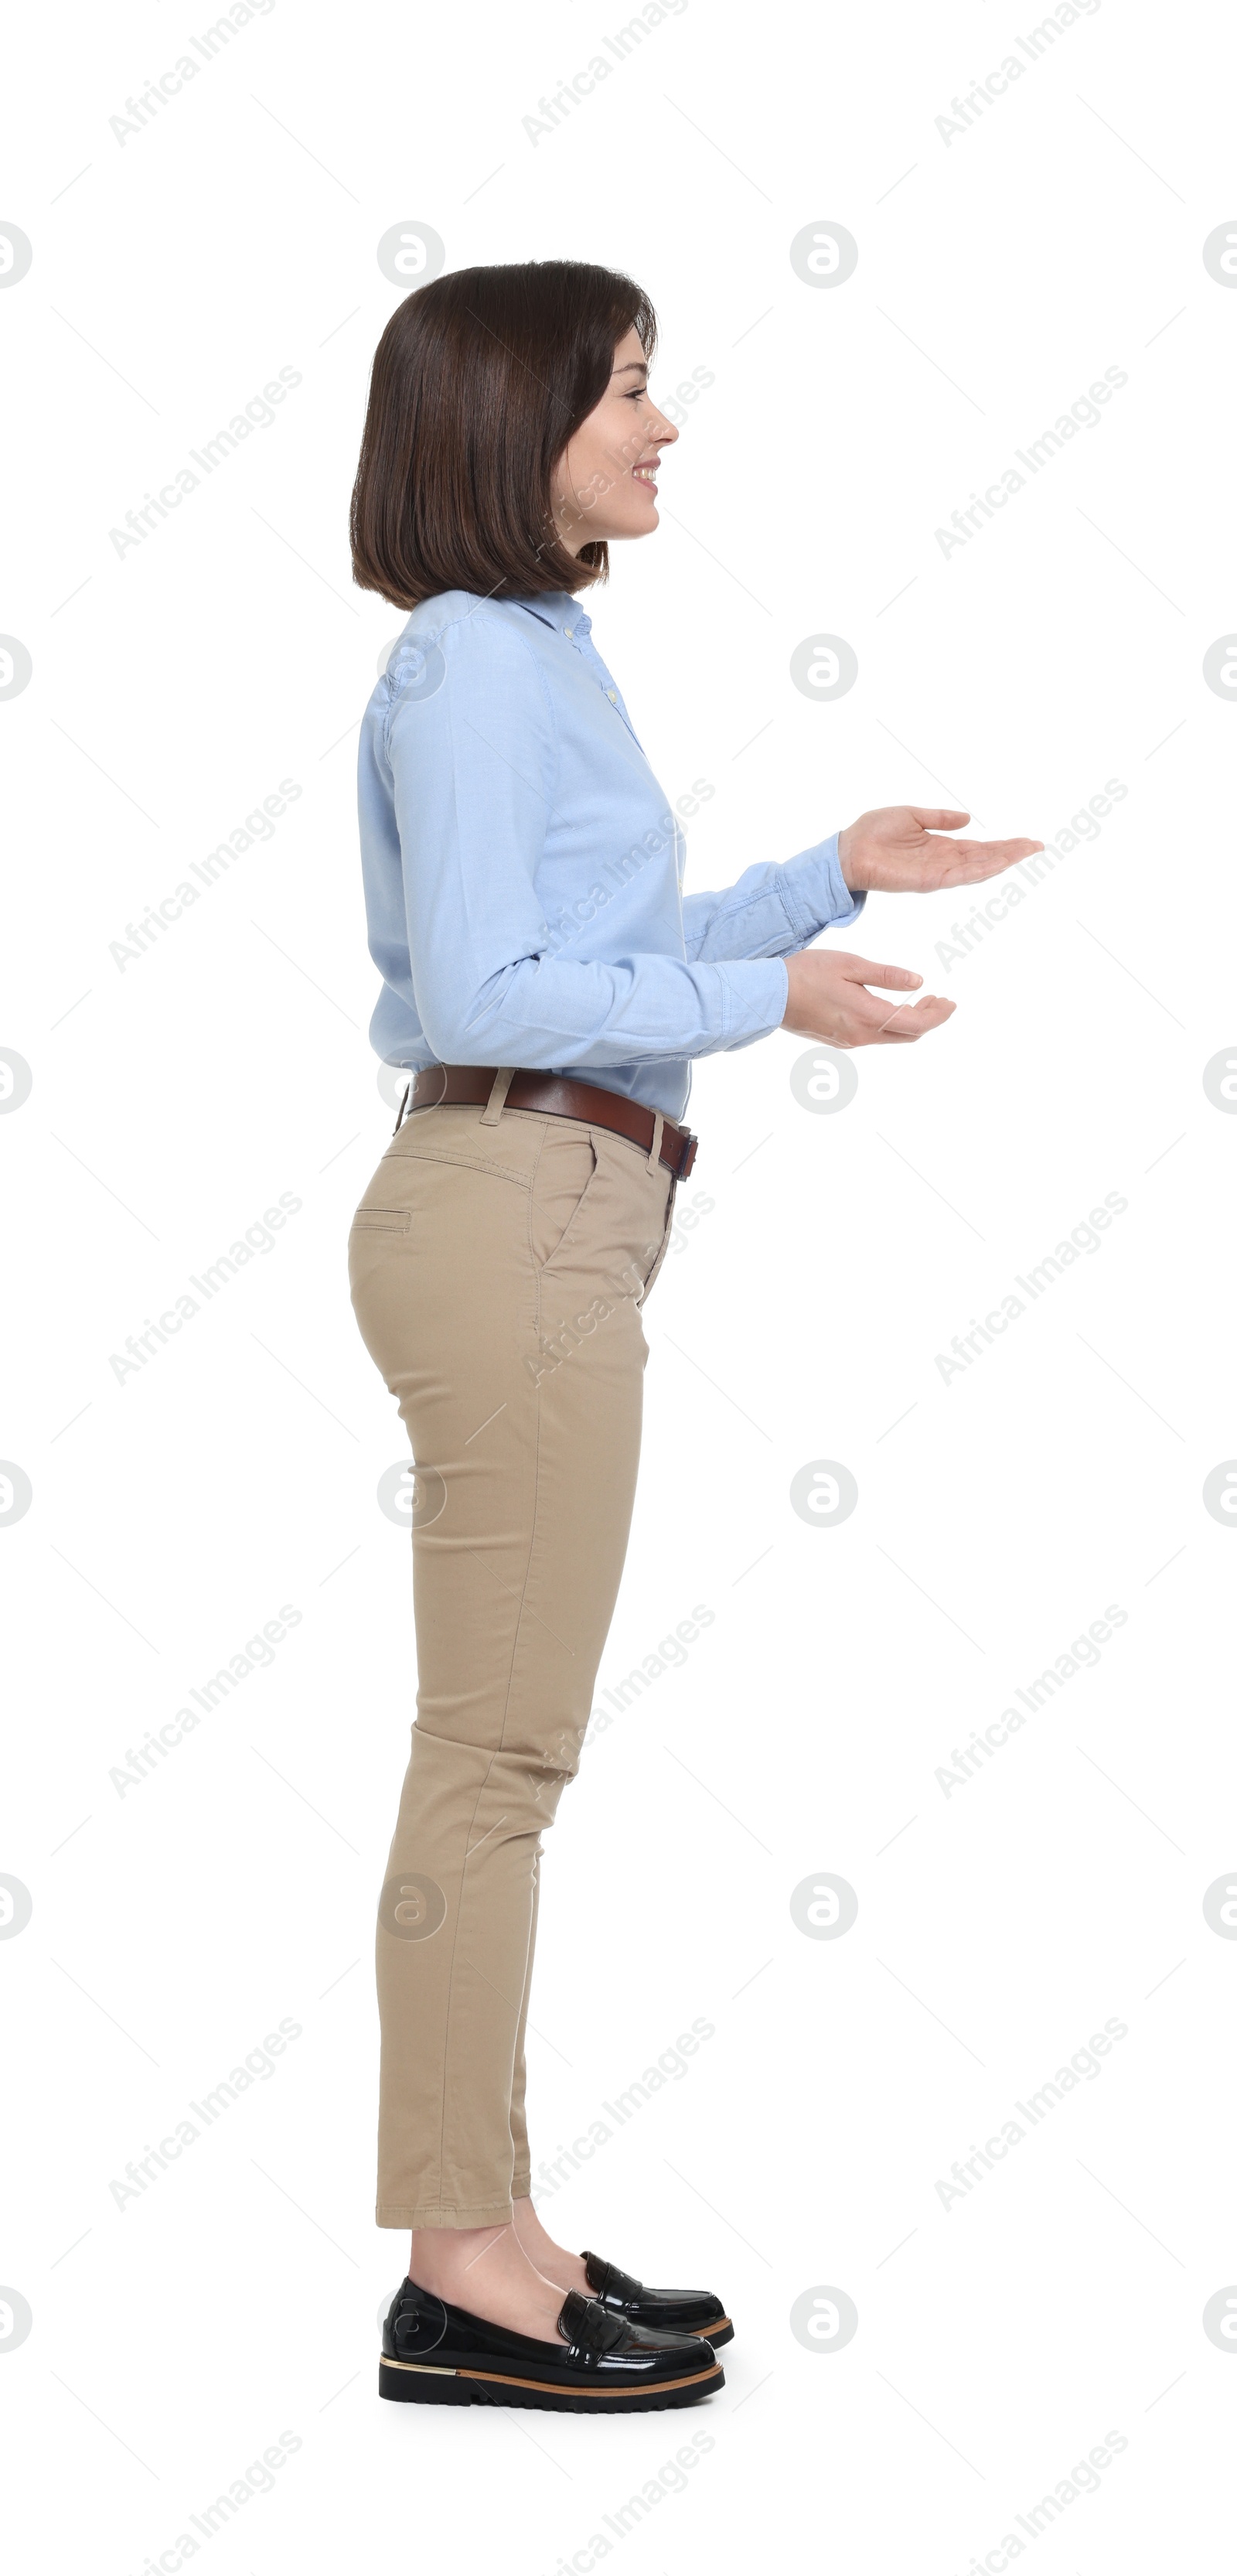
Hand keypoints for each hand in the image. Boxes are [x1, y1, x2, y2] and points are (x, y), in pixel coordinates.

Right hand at [782, 949, 954, 1047]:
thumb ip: (887, 975)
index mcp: (868, 1016)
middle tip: (940, 999)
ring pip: (892, 1038)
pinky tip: (891, 1008)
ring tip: (921, 1000)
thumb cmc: (807, 973)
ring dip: (910, 1021)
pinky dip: (891, 1024)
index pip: (916, 1024)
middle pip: (908, 1035)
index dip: (939, 1015)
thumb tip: (918, 982)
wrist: (770, 995)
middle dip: (929, 1018)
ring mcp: (850, 1042)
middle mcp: (861, 1036)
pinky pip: (875, 1037)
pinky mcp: (839, 1041)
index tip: (950, 1002)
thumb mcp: (851, 964)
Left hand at [837, 805, 1042, 893]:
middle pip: (985, 858)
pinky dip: (980, 870)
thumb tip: (967, 817)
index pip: (978, 847)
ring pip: (978, 867)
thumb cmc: (872, 832)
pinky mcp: (928, 879)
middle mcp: (943, 862)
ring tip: (1027, 851)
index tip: (1027, 841)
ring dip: (1003, 860)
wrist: (848, 850)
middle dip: (1012, 852)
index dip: (1003, 844)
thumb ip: (940, 817)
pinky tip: (999, 863)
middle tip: (1037, 846)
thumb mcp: (912, 815)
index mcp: (940, 847)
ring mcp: (938, 872)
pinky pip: (959, 875)